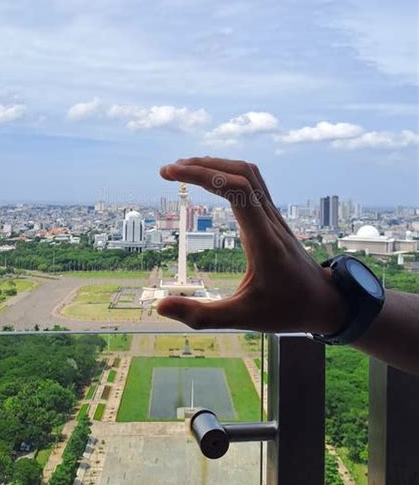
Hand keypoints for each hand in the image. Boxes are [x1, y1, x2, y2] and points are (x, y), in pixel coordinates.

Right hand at [157, 157, 347, 334]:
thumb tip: (160, 307)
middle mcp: (270, 221)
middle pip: (241, 173)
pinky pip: (252, 183)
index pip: (236, 190)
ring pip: (248, 174)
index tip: (171, 174)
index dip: (203, 174)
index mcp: (263, 240)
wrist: (325, 302)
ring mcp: (273, 216)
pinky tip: (209, 182)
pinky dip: (227, 174)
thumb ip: (201, 316)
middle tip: (167, 171)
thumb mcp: (243, 319)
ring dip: (216, 165)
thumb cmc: (287, 310)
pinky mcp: (272, 217)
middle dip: (202, 165)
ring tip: (184, 170)